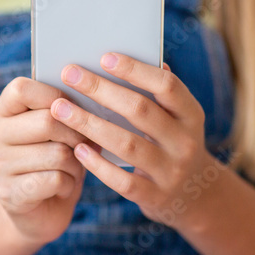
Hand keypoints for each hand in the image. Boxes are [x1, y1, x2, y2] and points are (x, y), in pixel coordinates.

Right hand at [0, 77, 89, 244]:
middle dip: (77, 135)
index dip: (54, 95)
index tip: (73, 108)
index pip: (21, 88)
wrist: (37, 213)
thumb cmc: (54, 162)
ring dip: (76, 164)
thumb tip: (92, 102)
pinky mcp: (10, 194)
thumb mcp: (56, 132)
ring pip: (57, 153)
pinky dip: (69, 184)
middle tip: (85, 146)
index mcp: (2, 112)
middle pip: (47, 121)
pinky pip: (55, 179)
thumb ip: (64, 113)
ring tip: (72, 170)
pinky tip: (63, 188)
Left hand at [49, 53, 225, 230]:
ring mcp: (171, 171)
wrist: (194, 195)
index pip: (166, 85)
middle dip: (101, 90)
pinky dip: (98, 164)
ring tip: (60, 109)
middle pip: (140, 110)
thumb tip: (118, 58)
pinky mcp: (154, 196)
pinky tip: (77, 149)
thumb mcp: (176, 118)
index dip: (135, 70)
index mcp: (191, 114)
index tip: (104, 57)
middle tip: (70, 74)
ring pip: (126, 144)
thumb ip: (154, 93)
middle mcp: (185, 141)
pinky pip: (122, 180)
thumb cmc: (171, 142)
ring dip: (89, 123)